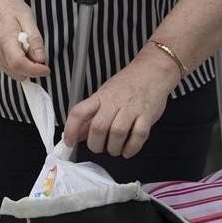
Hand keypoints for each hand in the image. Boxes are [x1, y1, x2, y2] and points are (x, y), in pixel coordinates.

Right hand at [0, 0, 47, 81]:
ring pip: (14, 74)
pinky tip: (22, 52)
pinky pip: (11, 70)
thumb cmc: (8, 9)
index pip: (19, 63)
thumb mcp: (26, 16)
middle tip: (38, 55)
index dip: (35, 70)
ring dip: (26, 68)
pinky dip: (20, 66)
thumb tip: (41, 59)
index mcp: (6, 39)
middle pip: (17, 72)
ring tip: (28, 49)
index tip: (46, 69)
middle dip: (33, 70)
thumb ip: (34, 38)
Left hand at [62, 57, 176, 157]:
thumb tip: (76, 135)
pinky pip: (139, 135)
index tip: (69, 142)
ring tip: (114, 150)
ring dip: (113, 148)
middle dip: (95, 144)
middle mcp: (114, 102)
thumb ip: (91, 116)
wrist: (152, 71)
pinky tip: (127, 151)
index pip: (79, 112)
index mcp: (100, 97)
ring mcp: (131, 108)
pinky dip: (131, 148)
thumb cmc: (126, 84)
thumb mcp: (104, 95)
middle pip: (98, 127)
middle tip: (98, 148)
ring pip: (117, 133)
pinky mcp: (147, 115)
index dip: (71, 129)